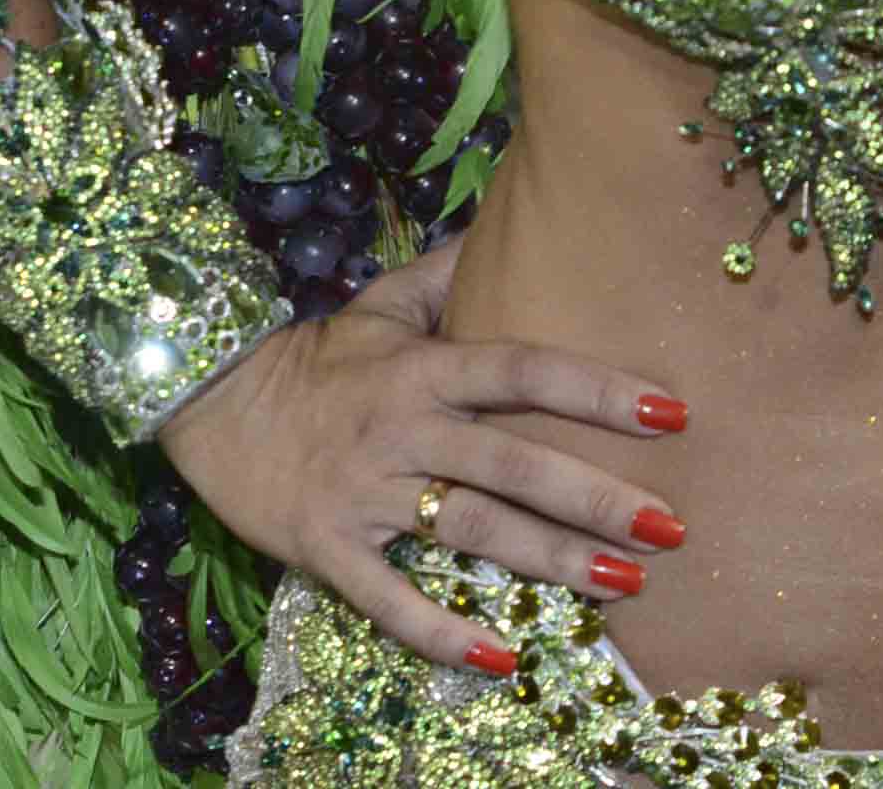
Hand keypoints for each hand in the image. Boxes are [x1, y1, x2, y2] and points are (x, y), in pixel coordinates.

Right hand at [155, 237, 692, 676]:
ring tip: (624, 585)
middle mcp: (402, 428)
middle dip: (594, 496)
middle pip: (512, 462)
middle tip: (669, 527)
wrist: (212, 406)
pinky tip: (506, 657)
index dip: (595, 389)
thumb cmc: (318, 359)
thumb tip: (508, 225)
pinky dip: (445, 631)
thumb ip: (448, 274)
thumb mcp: (380, 305)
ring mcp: (366, 492)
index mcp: (422, 369)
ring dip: (549, 560)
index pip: (523, 370)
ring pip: (470, 529)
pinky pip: (392, 600)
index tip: (670, 411)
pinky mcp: (329, 548)